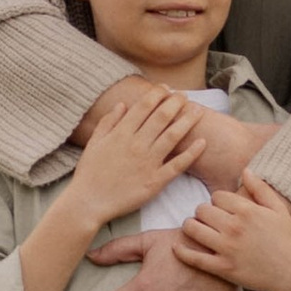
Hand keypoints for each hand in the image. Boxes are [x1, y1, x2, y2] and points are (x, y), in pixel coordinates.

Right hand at [67, 79, 203, 228]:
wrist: (89, 202)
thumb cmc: (89, 173)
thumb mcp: (94, 142)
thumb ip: (108, 122)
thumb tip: (123, 104)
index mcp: (121, 133)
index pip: (144, 107)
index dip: (157, 94)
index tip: (165, 88)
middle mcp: (137, 144)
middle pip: (161, 117)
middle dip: (175, 102)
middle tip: (184, 95)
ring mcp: (148, 162)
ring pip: (173, 136)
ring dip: (187, 121)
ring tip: (197, 110)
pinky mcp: (156, 181)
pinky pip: (177, 165)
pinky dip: (191, 153)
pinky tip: (202, 142)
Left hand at [175, 179, 290, 290]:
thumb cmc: (287, 240)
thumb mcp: (278, 210)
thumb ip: (261, 189)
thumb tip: (245, 171)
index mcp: (247, 210)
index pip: (216, 196)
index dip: (217, 202)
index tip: (222, 209)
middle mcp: (234, 227)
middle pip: (201, 209)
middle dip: (203, 213)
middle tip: (208, 220)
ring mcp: (227, 248)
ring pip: (193, 228)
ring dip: (191, 227)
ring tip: (196, 229)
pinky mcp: (223, 268)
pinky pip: (194, 257)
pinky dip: (182, 251)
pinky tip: (176, 247)